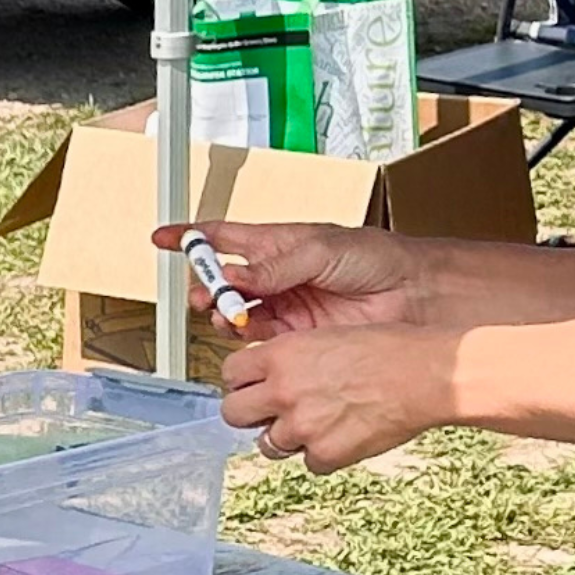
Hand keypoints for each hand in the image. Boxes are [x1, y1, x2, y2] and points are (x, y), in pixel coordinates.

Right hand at [152, 221, 422, 335]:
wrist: (411, 294)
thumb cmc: (375, 258)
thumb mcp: (321, 250)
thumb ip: (274, 267)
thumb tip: (234, 276)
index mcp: (278, 243)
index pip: (223, 237)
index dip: (191, 238)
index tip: (163, 239)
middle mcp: (277, 275)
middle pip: (224, 281)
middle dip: (207, 287)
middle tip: (207, 295)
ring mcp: (285, 305)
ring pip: (236, 312)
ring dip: (224, 313)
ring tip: (227, 314)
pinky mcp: (297, 335)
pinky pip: (259, 338)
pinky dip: (246, 336)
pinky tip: (245, 332)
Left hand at [219, 324, 446, 472]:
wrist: (423, 375)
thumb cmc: (387, 349)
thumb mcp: (326, 336)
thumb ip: (292, 358)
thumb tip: (272, 376)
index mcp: (280, 355)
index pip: (230, 373)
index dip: (243, 380)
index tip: (253, 384)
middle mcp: (283, 391)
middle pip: (234, 414)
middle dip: (249, 413)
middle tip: (270, 411)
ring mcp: (302, 427)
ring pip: (268, 445)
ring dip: (288, 437)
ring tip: (318, 422)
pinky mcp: (325, 454)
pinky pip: (308, 462)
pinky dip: (322, 454)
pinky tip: (344, 435)